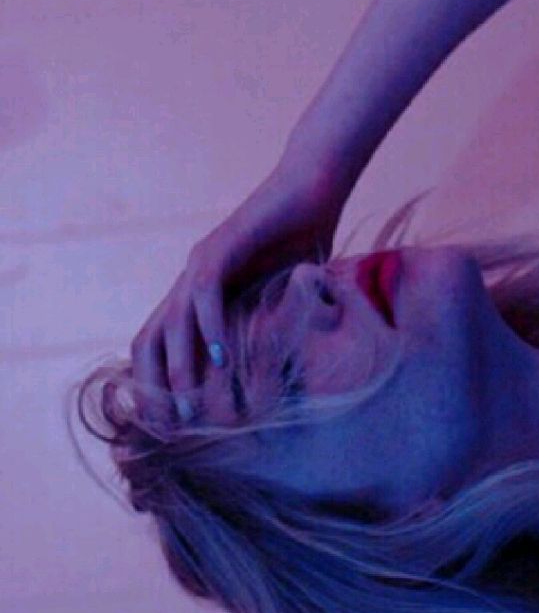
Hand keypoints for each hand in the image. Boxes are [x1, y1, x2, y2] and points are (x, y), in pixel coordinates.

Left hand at [130, 162, 339, 425]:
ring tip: (191, 404)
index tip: (175, 422)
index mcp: (201, 293)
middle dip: (157, 384)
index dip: (159, 382)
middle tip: (175, 425)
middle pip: (149, 338)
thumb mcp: (285, 294)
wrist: (314, 187)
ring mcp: (201, 262)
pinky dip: (210, 328)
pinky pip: (205, 294)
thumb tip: (285, 373)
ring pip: (173, 322)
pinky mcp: (221, 247)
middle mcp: (190, 279)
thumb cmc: (305, 238)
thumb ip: (273, 324)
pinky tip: (222, 357)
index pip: (160, 343)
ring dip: (180, 366)